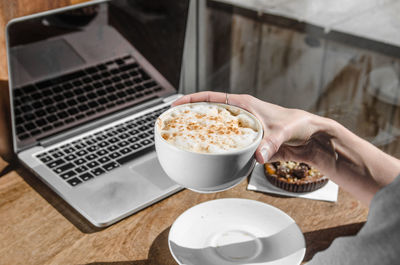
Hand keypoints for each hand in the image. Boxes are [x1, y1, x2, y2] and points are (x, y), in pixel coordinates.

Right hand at [172, 91, 334, 164]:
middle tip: (175, 125)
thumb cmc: (298, 124)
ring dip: (203, 137)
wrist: (309, 139)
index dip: (193, 99)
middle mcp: (240, 116)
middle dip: (192, 118)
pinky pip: (228, 148)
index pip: (213, 98)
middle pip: (210, 115)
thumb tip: (258, 156)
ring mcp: (242, 131)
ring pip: (217, 132)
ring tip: (187, 143)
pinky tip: (210, 159)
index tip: (177, 104)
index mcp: (244, 104)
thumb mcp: (283, 130)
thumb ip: (270, 142)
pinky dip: (218, 152)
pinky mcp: (248, 144)